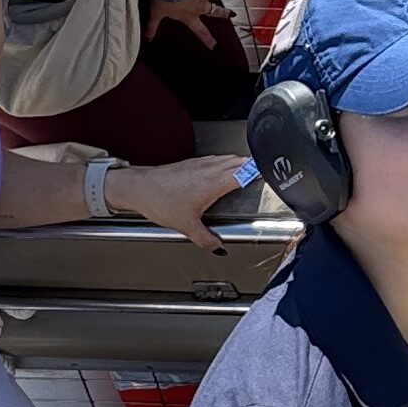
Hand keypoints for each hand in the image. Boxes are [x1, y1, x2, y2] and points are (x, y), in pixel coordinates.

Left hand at [111, 152, 257, 249]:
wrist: (138, 187)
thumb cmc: (159, 200)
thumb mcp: (186, 226)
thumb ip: (205, 240)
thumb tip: (218, 248)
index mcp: (213, 182)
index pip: (244, 171)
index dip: (258, 172)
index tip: (269, 175)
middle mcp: (209, 169)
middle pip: (239, 161)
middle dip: (253, 166)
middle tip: (263, 173)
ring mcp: (200, 163)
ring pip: (228, 158)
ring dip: (240, 163)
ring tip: (248, 171)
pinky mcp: (191, 162)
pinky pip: (216, 159)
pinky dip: (226, 162)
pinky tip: (222, 172)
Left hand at [145, 0, 228, 50]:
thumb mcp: (156, 12)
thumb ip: (152, 25)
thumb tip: (147, 37)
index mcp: (190, 15)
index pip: (200, 31)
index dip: (207, 39)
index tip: (214, 45)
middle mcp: (199, 4)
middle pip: (214, 11)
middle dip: (223, 13)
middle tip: (230, 14)